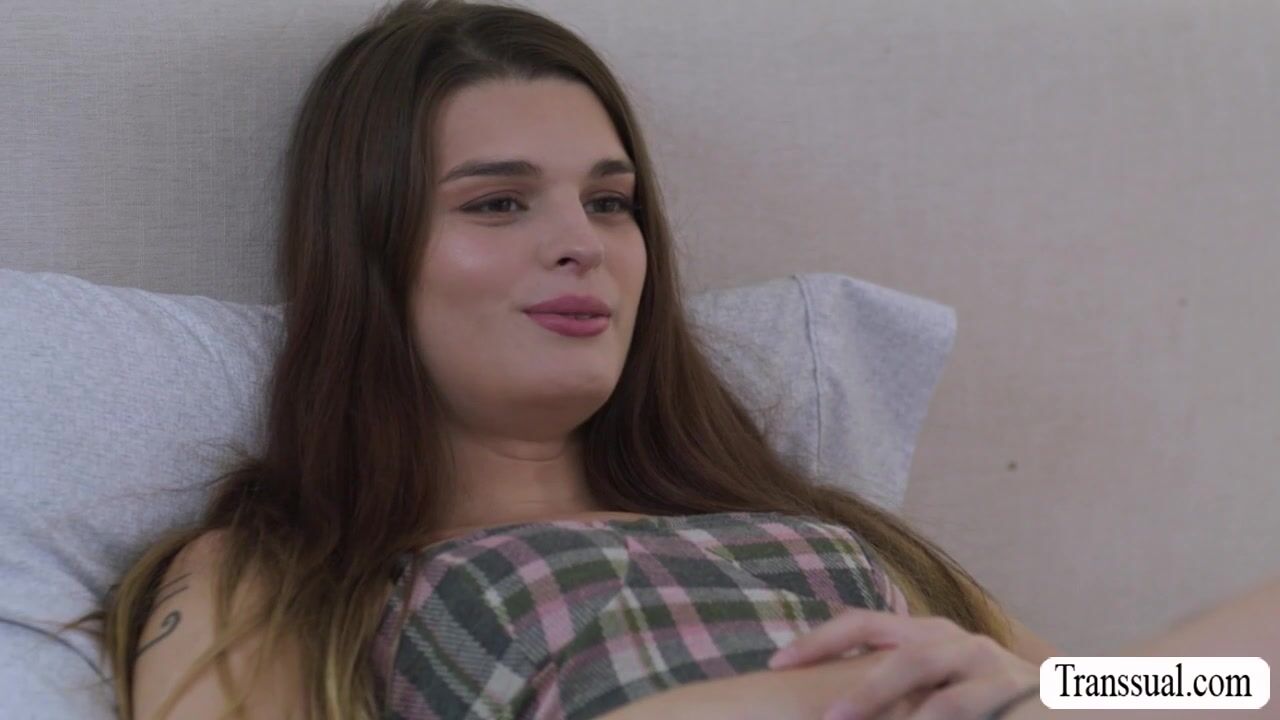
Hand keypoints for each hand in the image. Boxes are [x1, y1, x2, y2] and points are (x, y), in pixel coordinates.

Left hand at [766, 608, 1039, 719]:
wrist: (1070, 705)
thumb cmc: (991, 703)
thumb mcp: (938, 689)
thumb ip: (897, 689)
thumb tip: (828, 706)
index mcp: (926, 634)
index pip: (863, 624)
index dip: (819, 640)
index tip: (776, 663)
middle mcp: (952, 638)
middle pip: (891, 642)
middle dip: (849, 674)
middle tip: (821, 714)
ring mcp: (984, 660)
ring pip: (923, 669)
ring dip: (881, 695)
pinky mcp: (1012, 689)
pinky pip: (963, 706)